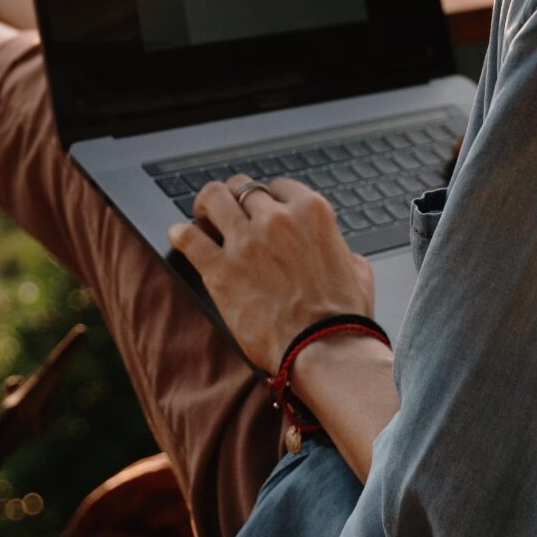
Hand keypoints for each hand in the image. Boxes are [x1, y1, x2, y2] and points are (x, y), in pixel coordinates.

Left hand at [167, 174, 376, 374]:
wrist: (325, 349)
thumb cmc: (343, 316)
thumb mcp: (357, 269)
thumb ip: (339, 248)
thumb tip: (335, 250)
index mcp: (311, 212)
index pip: (278, 186)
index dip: (268, 199)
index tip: (261, 211)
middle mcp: (276, 218)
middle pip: (243, 187)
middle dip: (235, 198)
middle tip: (229, 212)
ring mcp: (246, 241)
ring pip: (213, 198)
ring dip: (206, 205)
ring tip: (203, 217)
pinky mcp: (220, 269)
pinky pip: (188, 238)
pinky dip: (181, 235)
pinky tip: (179, 237)